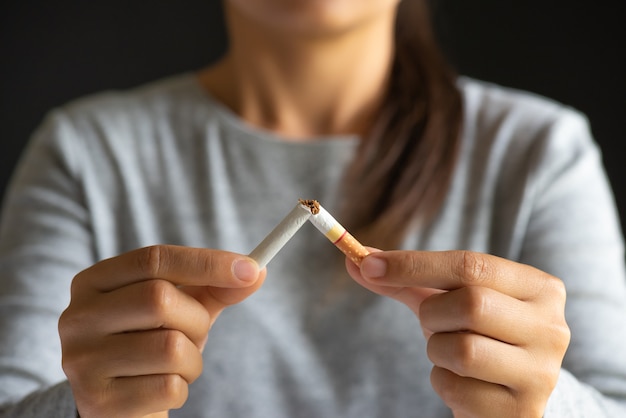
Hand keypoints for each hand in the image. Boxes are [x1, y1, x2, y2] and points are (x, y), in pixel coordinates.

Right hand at [58, 245, 264, 417]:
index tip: (251, 269)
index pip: (154, 258)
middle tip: (197, 334)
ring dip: (191, 360)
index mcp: (94, 282)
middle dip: (196, 320)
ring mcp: (81, 360)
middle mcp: (77, 316)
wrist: (121, 403)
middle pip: (159, 298)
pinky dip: (180, 389)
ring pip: (169, 347)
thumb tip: (257, 271)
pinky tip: (161, 389)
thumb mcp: (182, 308)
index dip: (207, 262)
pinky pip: (167, 387)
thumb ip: (215, 287)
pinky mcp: (97, 401)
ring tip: (176, 365)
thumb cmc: (153, 344)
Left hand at [346, 249, 569, 417]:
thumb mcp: (448, 300)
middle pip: (471, 304)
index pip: (472, 265)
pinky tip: (461, 382)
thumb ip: (406, 280)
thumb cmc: (476, 334)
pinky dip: (444, 383)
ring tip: (451, 353)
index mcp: (540, 288)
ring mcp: (542, 373)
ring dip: (437, 350)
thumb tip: (355, 259)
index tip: (368, 265)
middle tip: (432, 322)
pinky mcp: (522, 412)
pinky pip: (459, 391)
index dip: (414, 263)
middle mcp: (552, 328)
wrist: (510, 394)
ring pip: (463, 350)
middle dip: (433, 313)